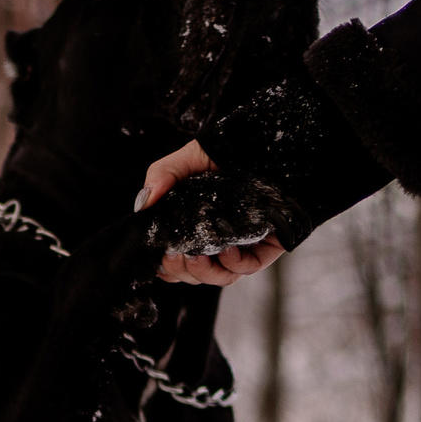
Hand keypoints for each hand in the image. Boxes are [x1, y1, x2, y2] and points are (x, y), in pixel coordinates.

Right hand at [137, 141, 286, 286]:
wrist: (276, 144)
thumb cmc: (232, 150)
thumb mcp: (189, 158)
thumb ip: (162, 175)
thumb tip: (143, 203)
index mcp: (195, 226)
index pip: (174, 260)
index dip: (165, 266)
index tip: (159, 256)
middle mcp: (217, 239)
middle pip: (192, 274)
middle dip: (179, 271)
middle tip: (174, 254)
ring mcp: (241, 245)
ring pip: (217, 277)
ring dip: (202, 273)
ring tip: (197, 255)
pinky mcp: (265, 246)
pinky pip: (245, 269)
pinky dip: (232, 266)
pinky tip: (226, 250)